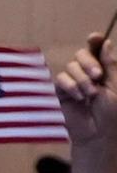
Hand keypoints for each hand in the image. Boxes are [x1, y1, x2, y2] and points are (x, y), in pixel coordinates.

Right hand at [57, 33, 116, 172]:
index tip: (93, 37)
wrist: (99, 134)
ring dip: (82, 79)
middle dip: (89, 63)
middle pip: (82, 54)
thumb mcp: (116, 86)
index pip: (97, 49)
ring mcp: (74, 82)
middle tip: (98, 77)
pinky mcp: (62, 92)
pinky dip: (70, 86)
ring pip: (71, 67)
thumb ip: (110, 64)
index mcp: (104, 69)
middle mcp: (89, 72)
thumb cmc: (113, 112)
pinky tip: (78, 97)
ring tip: (90, 95)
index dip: (94, 41)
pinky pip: (61, 79)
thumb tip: (105, 42)